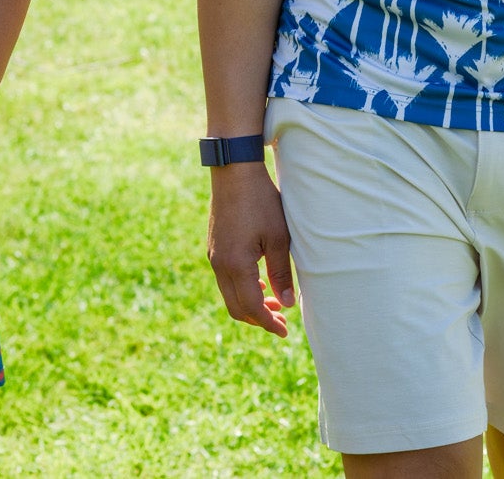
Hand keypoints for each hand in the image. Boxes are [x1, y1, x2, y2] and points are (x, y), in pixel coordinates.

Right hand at [206, 162, 295, 336]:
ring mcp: (214, 256)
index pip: (251, 308)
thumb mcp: (278, 238)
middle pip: (236, 307)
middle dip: (259, 319)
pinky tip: (260, 283)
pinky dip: (243, 289)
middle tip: (282, 321)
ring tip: (276, 304)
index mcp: (235, 265)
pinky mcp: (215, 247)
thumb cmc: (260, 202)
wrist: (234, 172)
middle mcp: (220, 265)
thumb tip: (288, 304)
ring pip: (230, 294)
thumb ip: (281, 273)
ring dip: (251, 304)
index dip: (269, 323)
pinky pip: (226, 279)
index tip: (285, 332)